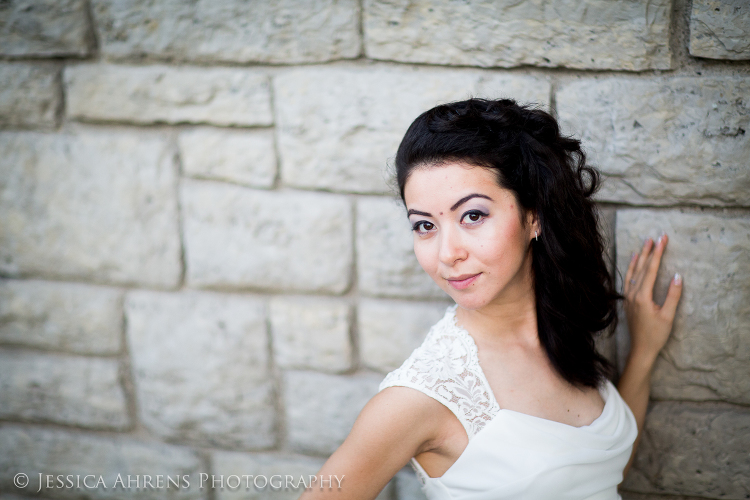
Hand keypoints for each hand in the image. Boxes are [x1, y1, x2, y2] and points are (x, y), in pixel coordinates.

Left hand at [623, 234, 682, 365]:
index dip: (658, 253)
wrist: (641, 349)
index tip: (662, 239)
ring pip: (633, 272)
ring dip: (640, 258)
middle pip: (641, 268)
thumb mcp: (668, 316)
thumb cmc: (656, 334)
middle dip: (650, 251)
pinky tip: (634, 262)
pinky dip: (632, 269)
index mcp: (642, 296)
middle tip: (656, 237)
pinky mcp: (627, 301)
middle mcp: (632, 294)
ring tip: (645, 245)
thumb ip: (672, 295)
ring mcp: (627, 297)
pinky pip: (628, 280)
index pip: (651, 270)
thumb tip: (677, 276)